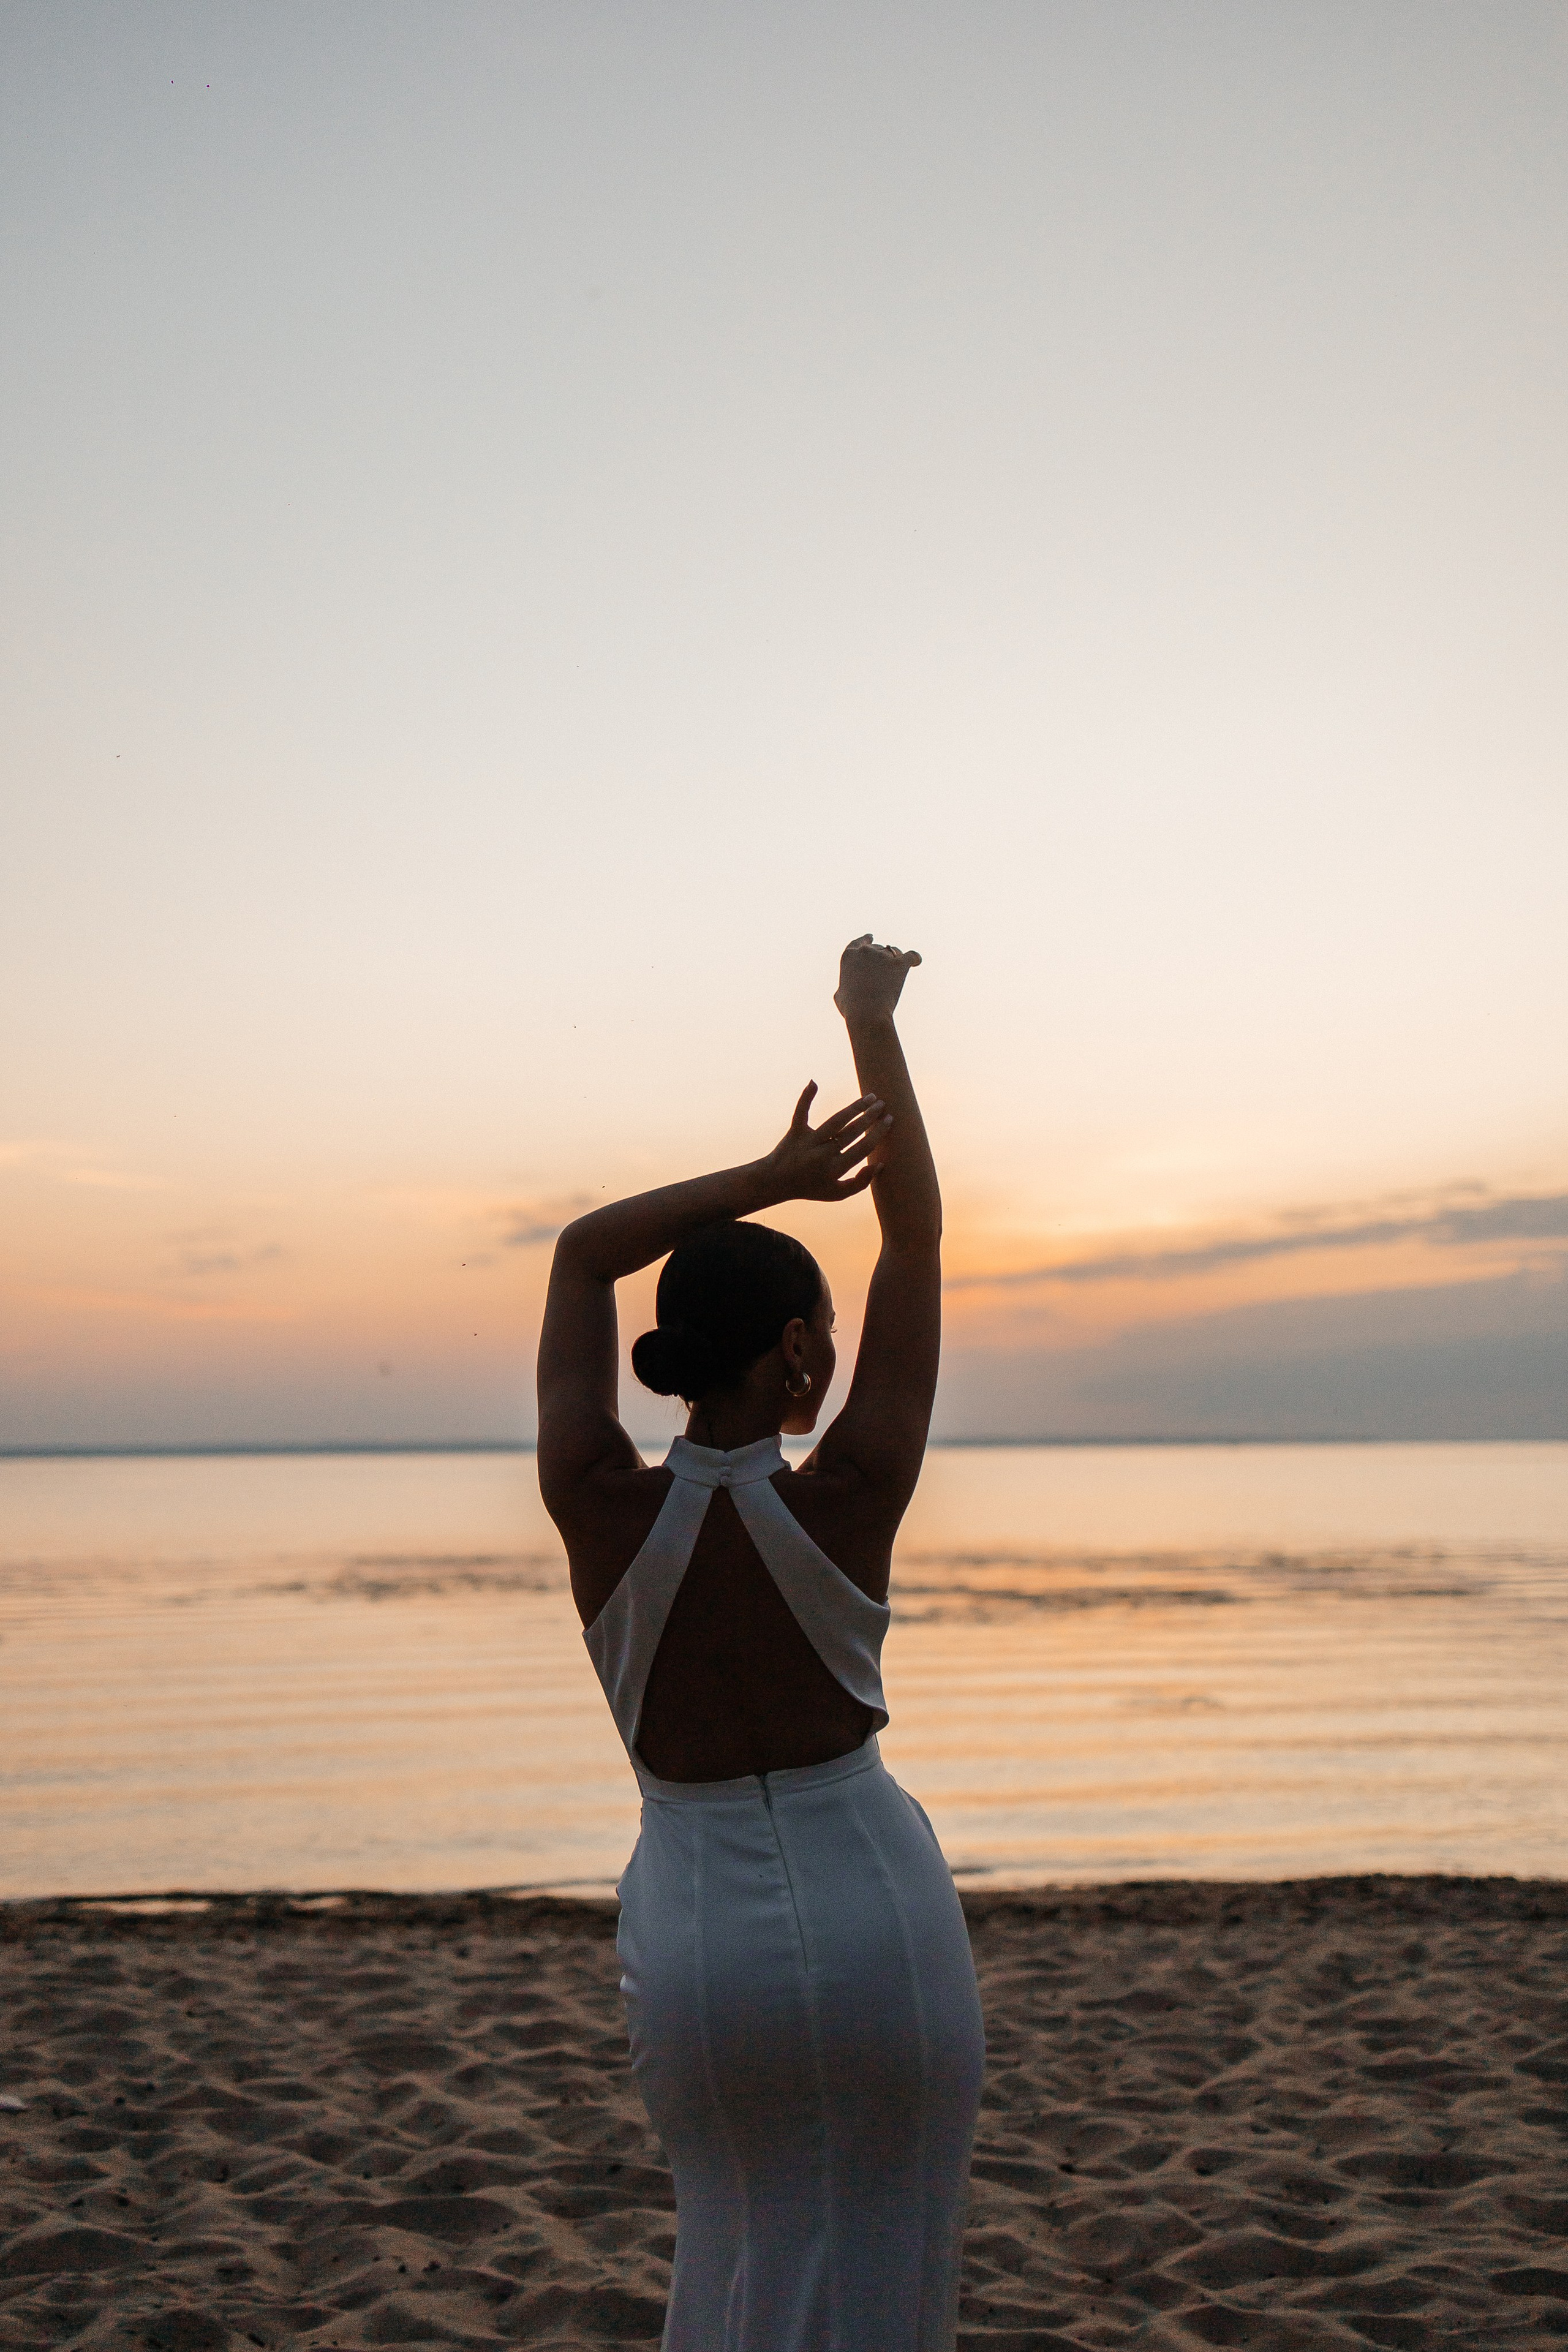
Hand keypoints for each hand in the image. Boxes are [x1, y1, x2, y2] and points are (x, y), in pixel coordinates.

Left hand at [760, 1083, 892, 1203]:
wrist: (775, 1183)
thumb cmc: (810, 1188)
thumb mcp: (836, 1194)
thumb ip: (860, 1184)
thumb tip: (879, 1164)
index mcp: (834, 1169)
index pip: (862, 1149)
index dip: (878, 1133)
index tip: (889, 1121)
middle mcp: (822, 1154)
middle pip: (851, 1132)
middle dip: (870, 1117)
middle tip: (883, 1105)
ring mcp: (808, 1142)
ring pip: (835, 1121)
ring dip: (855, 1107)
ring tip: (870, 1097)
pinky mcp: (795, 1131)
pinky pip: (801, 1112)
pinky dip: (806, 1097)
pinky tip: (814, 1082)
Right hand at [833, 933, 921, 1024]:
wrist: (866, 1013)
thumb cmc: (852, 1008)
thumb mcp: (840, 996)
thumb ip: (845, 987)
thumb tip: (847, 989)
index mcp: (849, 957)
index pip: (858, 943)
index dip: (865, 939)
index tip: (871, 937)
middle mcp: (865, 952)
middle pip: (877, 948)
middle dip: (881, 957)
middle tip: (885, 971)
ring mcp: (882, 956)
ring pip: (894, 951)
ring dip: (896, 958)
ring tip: (896, 974)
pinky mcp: (899, 964)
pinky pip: (911, 956)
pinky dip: (915, 958)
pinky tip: (916, 962)